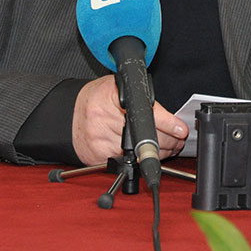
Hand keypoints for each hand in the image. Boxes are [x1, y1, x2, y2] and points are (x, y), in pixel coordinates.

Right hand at [71, 76, 188, 165]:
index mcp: (110, 95)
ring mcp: (99, 139)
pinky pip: (127, 163)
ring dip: (159, 152)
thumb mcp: (118, 88)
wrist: (69, 116)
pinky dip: (142, 161)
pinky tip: (149, 155)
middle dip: (170, 140)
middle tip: (179, 138)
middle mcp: (103, 117)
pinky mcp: (97, 156)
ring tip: (169, 146)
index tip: (180, 129)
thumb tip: (169, 118)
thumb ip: (141, 98)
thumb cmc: (98, 99)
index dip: (167, 122)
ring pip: (140, 153)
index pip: (147, 112)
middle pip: (147, 136)